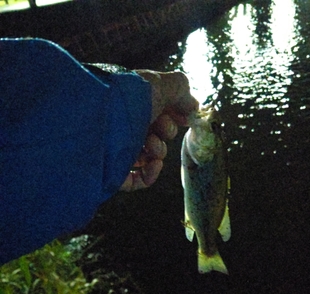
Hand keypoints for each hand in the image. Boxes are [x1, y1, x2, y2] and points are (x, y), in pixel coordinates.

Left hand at [120, 71, 197, 190]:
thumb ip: (180, 89)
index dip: (174, 115)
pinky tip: (154, 165)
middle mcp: (124, 125)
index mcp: (132, 104)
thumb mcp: (159, 84)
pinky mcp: (113, 172)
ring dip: (158, 151)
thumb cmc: (129, 98)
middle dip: (166, 131)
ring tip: (151, 145)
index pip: (157, 112)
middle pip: (156, 134)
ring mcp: (118, 150)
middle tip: (161, 128)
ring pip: (149, 157)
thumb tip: (193, 105)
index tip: (185, 118)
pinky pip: (139, 179)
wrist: (100, 119)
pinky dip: (151, 174)